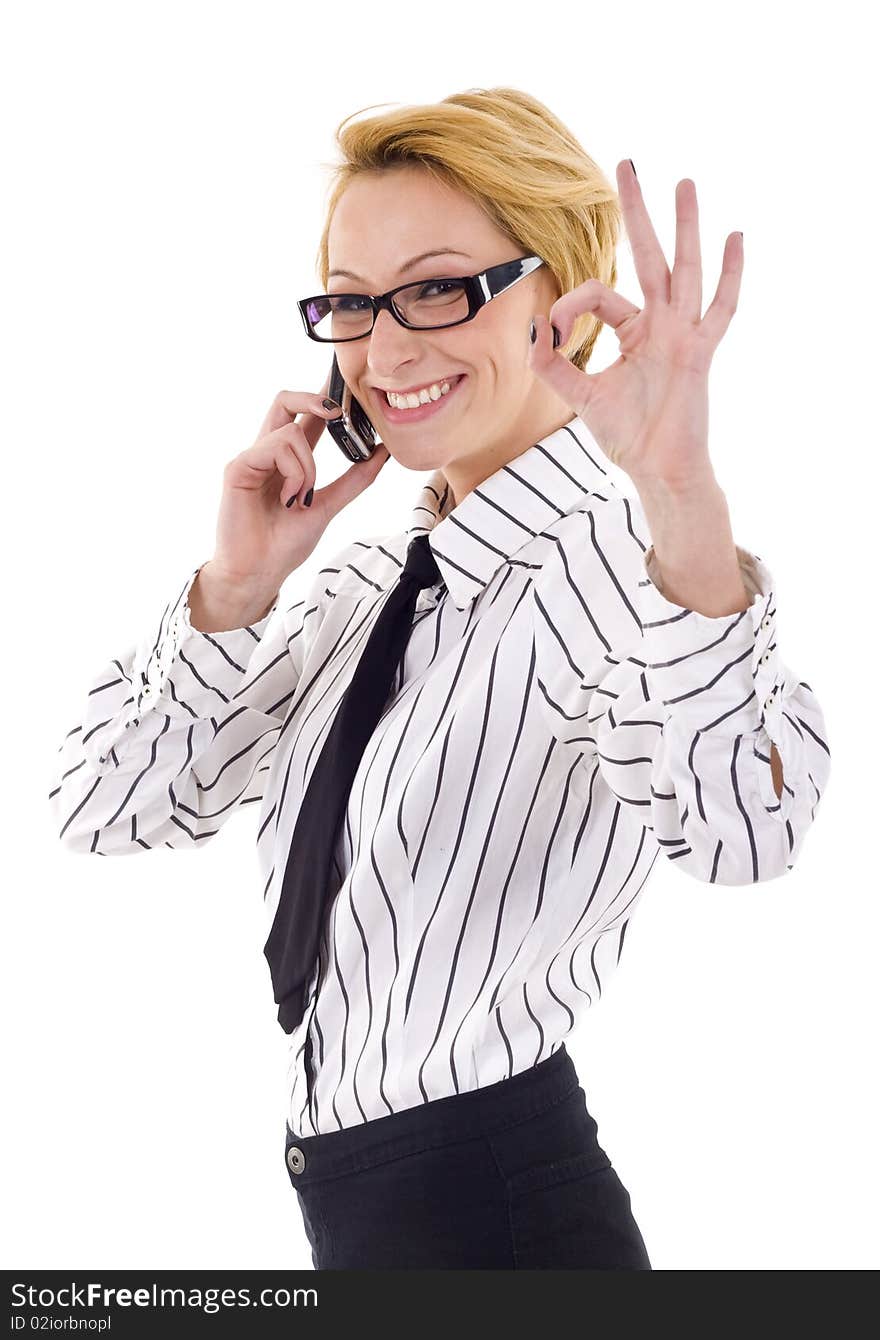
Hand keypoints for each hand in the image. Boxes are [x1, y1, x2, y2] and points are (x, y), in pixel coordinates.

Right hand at [210, 367, 389, 598]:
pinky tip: (290, 499)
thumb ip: (354, 479)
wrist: (259, 573)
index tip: (349, 394)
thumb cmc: (283, 544)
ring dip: (309, 466)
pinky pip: (276, 448)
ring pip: (291, 431)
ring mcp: (251, 458)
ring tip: (302, 498)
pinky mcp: (238, 467)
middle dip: (314, 397)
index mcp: (286, 460)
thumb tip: (382, 452)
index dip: (325, 400)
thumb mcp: (328, 505)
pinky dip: (294, 474)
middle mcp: (267, 453)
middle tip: (337, 410)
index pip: (306, 417)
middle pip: (285, 401)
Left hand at [528, 159, 742, 493]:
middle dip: (637, 210)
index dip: (568, 311)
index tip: (553, 338)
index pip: (597, 295)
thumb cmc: (628, 435)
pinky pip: (720, 309)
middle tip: (627, 163)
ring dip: (684, 226)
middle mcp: (660, 323)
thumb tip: (535, 330)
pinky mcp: (700, 352)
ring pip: (684, 268)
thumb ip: (552, 365)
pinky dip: (730, 276)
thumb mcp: (580, 396)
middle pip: (648, 255)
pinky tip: (735, 239)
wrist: (658, 467)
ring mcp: (683, 334)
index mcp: (633, 330)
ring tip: (684, 183)